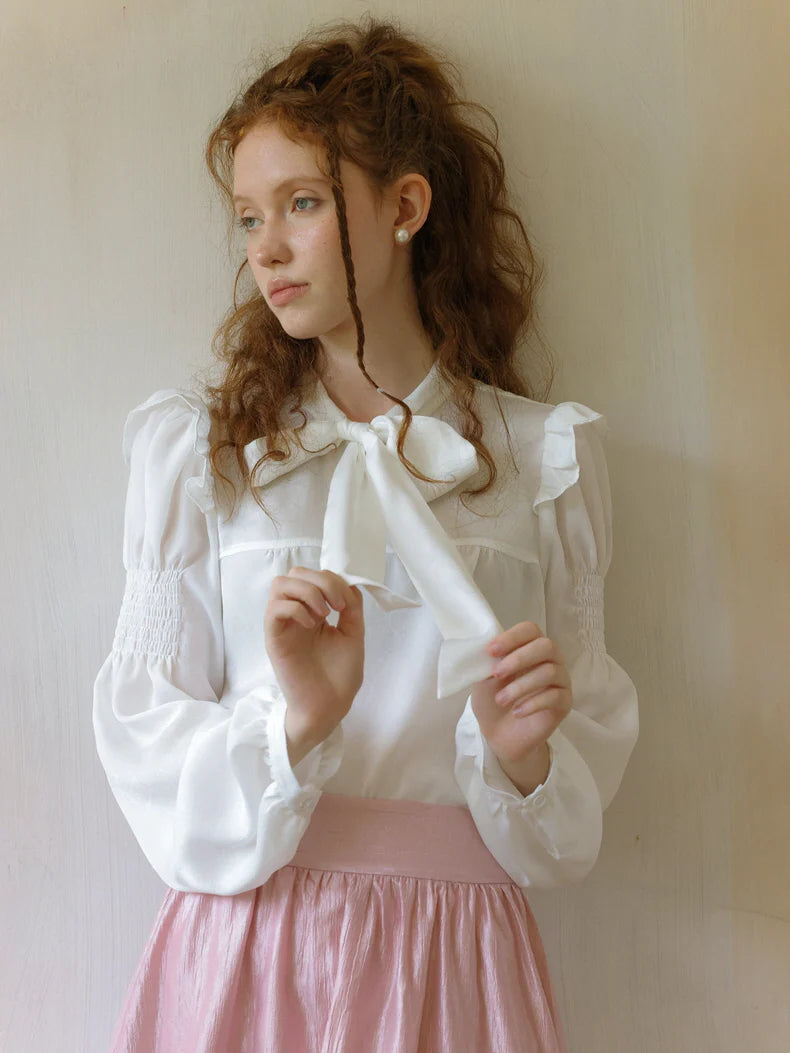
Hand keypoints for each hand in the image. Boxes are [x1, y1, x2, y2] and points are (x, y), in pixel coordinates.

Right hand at [264, 567, 364, 747]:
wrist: (329, 706)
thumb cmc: (340, 675)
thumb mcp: (353, 634)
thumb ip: (351, 607)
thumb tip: (349, 583)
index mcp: (314, 611)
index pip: (313, 575)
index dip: (333, 579)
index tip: (348, 602)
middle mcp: (296, 613)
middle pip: (295, 573)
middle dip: (320, 581)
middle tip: (337, 606)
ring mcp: (284, 625)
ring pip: (280, 584)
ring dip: (307, 592)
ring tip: (324, 615)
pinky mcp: (274, 638)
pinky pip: (275, 609)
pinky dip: (296, 609)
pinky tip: (312, 625)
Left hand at [471, 621, 572, 766]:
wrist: (499, 735)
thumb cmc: (492, 701)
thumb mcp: (483, 679)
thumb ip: (487, 662)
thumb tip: (484, 648)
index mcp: (529, 648)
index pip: (530, 630)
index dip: (512, 637)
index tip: (491, 651)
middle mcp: (550, 659)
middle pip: (546, 646)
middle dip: (519, 658)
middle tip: (497, 673)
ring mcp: (560, 680)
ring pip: (550, 672)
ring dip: (520, 685)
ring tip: (501, 700)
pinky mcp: (565, 702)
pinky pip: (555, 696)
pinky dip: (532, 704)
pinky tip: (516, 712)